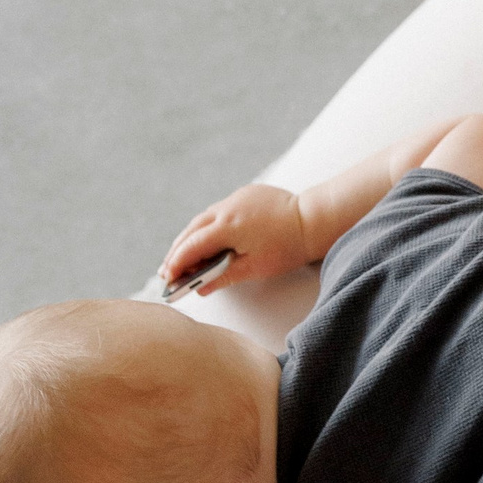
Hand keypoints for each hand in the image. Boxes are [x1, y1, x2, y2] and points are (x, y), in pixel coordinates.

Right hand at [161, 183, 310, 295]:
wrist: (314, 219)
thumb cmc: (288, 246)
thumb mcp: (254, 268)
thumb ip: (223, 277)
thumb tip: (200, 288)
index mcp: (227, 226)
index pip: (192, 246)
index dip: (177, 263)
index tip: (167, 278)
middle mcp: (227, 208)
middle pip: (192, 230)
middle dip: (177, 250)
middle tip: (167, 270)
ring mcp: (236, 198)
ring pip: (205, 218)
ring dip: (192, 236)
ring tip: (183, 256)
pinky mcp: (246, 193)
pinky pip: (220, 209)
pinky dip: (209, 225)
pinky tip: (208, 237)